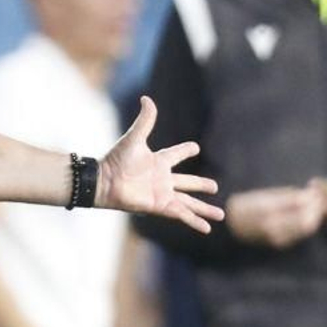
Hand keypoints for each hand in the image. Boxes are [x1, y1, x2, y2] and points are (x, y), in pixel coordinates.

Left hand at [97, 96, 223, 232]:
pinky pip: (182, 214)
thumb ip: (145, 120)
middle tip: (215, 187)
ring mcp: (163, 194)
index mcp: (159, 161)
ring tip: (221, 215)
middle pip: (188, 183)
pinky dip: (194, 221)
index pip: (176, 154)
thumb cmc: (117, 159)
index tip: (194, 147)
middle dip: (202, 185)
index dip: (185, 150)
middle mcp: (163, 179)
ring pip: (189, 202)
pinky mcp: (160, 206)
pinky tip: (206, 228)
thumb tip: (147, 98)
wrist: (105, 181)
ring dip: (204, 209)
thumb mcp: (134, 138)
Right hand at [226, 181, 325, 247]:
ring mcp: (279, 238)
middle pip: (308, 219)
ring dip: (315, 215)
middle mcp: (274, 227)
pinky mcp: (282, 243)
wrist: (229, 228)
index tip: (314, 186)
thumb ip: (286, 195)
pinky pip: (301, 233)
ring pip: (307, 228)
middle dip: (317, 207)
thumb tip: (309, 193)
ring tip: (315, 203)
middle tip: (319, 195)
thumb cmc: (243, 206)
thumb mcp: (262, 195)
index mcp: (268, 211)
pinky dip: (308, 222)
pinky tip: (306, 213)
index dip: (312, 196)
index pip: (300, 205)